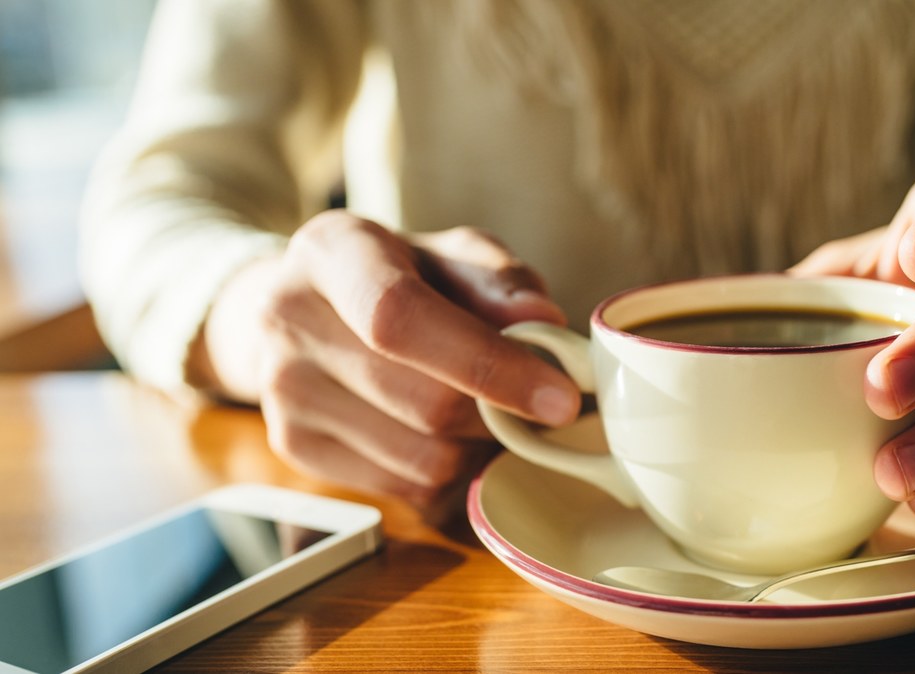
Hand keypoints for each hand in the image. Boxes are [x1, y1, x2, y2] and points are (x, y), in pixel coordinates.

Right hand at [191, 211, 579, 512]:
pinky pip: (405, 486)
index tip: (560, 397)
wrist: (301, 308)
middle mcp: (290, 318)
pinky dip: (450, 471)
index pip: (403, 318)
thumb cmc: (398, 274)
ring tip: (489, 412)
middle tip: (542, 402)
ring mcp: (283, 391)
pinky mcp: (294, 445)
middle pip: (424, 402)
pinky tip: (449, 434)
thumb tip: (544, 324)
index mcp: (331, 251)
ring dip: (480, 447)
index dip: (488, 364)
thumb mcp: (451, 254)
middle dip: (502, 413)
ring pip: (423, 457)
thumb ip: (501, 281)